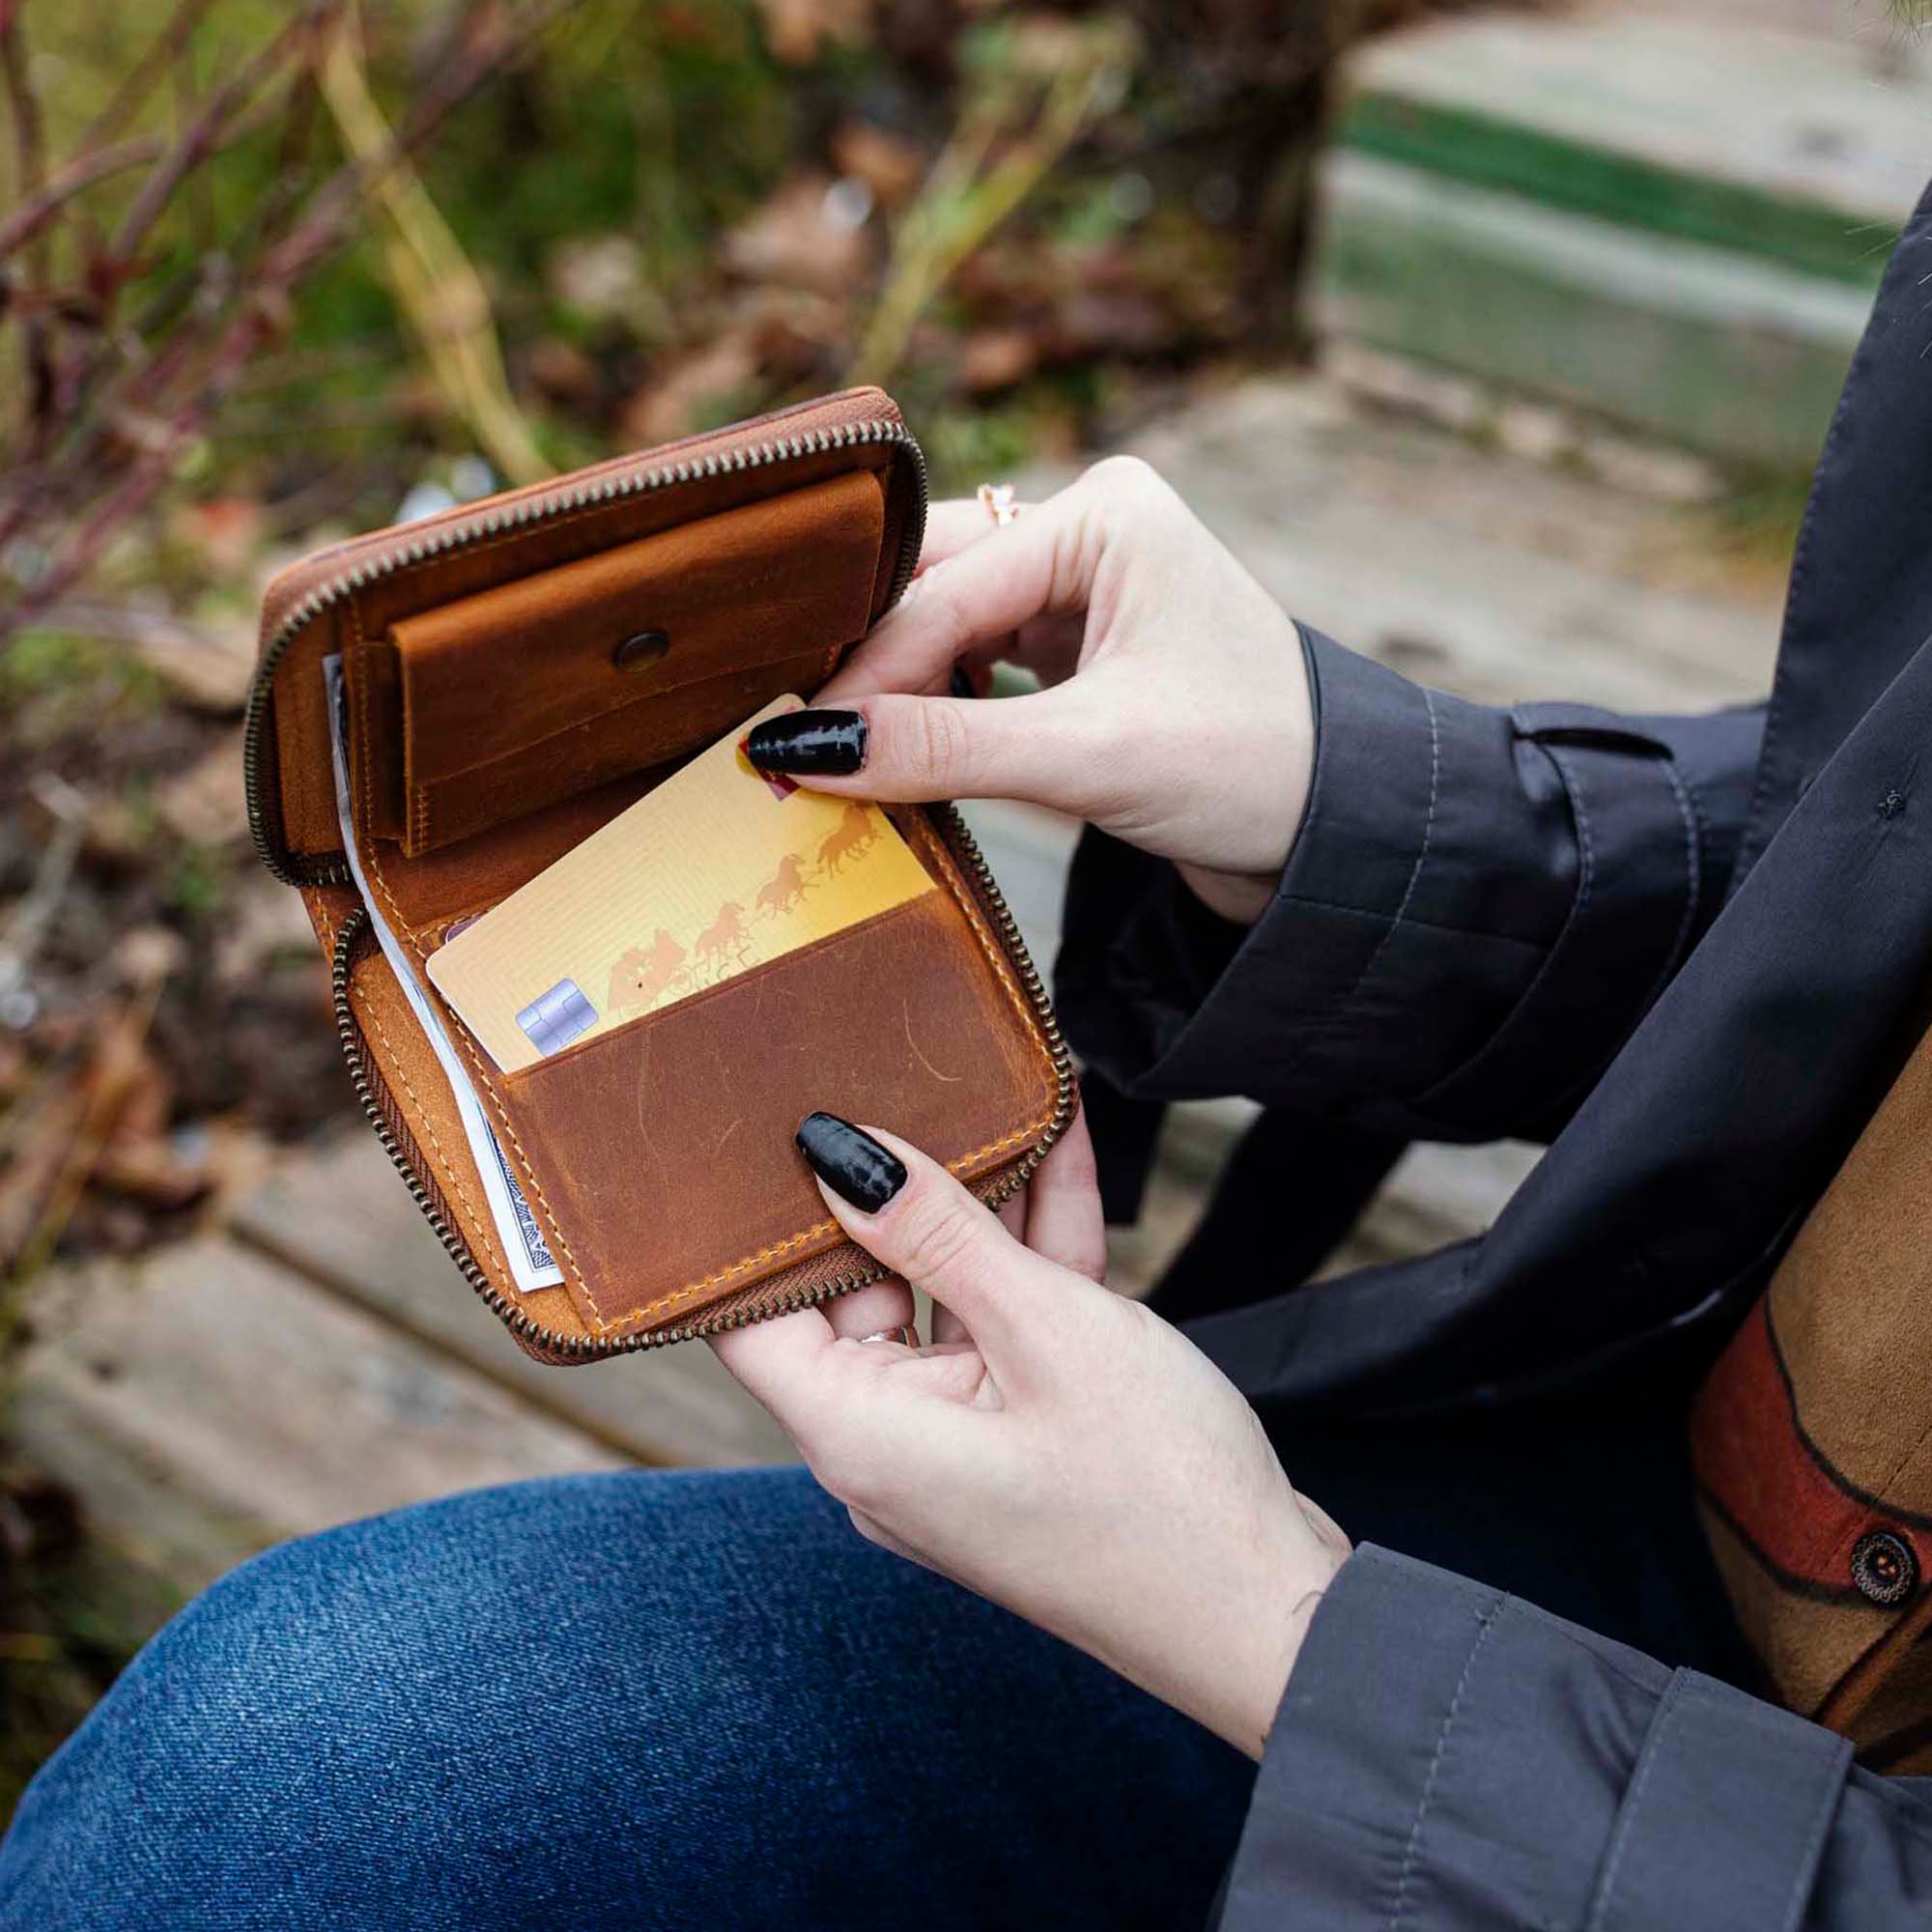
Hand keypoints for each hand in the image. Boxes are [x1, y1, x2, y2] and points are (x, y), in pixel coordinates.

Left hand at [707, 1107, 1349, 1758]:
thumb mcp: (1046, 1330)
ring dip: (977, 1204)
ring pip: (942, 1295)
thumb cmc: (1158, 1495)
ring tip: (996, 1088)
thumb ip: (938, 1232)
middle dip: (890, 1189)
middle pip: (854, 1292)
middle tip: (908, 1080)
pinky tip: (1058, 1151)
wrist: (1271, 1617)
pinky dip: (1029, 1252)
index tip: (776, 1129)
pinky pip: (1003, 1325)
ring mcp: (960, 1440)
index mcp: (860, 1435)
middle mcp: (891, 1443)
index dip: (754, 1225)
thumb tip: (841, 1154)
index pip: (751, 1317)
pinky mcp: (1022, 1434)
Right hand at [743, 457, 1316, 924]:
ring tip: (841, 752)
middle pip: (933, 584)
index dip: (864, 673)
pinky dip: (939, 706)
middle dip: (870, 666)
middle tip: (793, 741)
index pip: (945, 588)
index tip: (786, 745)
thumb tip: (802, 753)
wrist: (1345, 834)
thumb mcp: (1090, 757)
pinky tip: (905, 750)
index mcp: (1105, 513)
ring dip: (900, 688)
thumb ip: (945, 750)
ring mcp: (1087, 586)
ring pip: (949, 624)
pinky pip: (979, 662)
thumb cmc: (1253, 769)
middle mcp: (1091, 529)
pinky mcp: (1083, 647)